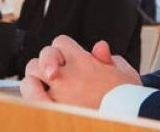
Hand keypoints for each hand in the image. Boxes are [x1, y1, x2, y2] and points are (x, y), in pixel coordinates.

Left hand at [18, 35, 139, 108]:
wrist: (129, 116)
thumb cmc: (128, 98)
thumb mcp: (125, 72)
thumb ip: (109, 58)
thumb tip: (99, 47)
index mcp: (84, 62)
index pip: (61, 42)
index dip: (64, 48)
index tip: (68, 59)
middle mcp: (68, 75)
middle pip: (43, 55)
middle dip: (47, 60)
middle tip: (53, 71)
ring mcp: (59, 94)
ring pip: (32, 73)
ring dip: (35, 75)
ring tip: (43, 83)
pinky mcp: (55, 110)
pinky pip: (31, 97)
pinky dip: (30, 92)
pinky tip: (36, 93)